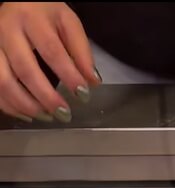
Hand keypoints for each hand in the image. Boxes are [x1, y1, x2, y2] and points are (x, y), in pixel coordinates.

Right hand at [0, 2, 97, 120]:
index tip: (83, 95)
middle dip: (46, 97)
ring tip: (48, 116)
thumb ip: (81, 50)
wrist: (18, 3)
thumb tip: (92, 82)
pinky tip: (29, 114)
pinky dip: (11, 106)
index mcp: (31, 18)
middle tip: (64, 114)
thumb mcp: (67, 23)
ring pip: (4, 82)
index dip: (68, 75)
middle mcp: (7, 30)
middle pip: (25, 70)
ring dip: (27, 105)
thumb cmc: (45, 16)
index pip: (51, 50)